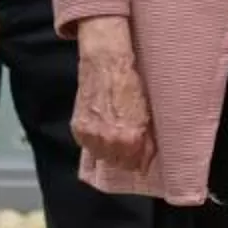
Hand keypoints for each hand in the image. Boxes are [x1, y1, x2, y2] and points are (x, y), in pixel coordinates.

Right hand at [69, 32, 155, 172]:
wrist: (105, 63)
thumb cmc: (129, 82)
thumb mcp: (146, 110)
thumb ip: (147, 136)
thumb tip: (149, 154)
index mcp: (131, 137)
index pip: (138, 164)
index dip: (142, 160)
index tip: (143, 155)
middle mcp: (110, 140)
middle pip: (120, 164)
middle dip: (127, 157)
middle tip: (130, 146)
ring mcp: (92, 136)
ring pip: (104, 158)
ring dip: (110, 152)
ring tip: (115, 138)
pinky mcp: (79, 129)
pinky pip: (89, 147)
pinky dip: (96, 143)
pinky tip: (102, 131)